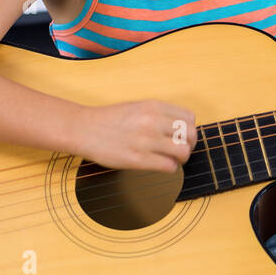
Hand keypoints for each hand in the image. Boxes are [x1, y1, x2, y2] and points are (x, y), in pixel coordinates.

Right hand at [73, 99, 196, 171]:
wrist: (84, 129)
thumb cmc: (111, 119)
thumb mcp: (138, 107)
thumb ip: (160, 114)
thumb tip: (182, 127)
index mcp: (154, 106)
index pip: (190, 118)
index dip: (189, 130)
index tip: (183, 136)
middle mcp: (153, 122)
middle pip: (191, 135)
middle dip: (189, 145)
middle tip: (180, 150)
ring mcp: (146, 141)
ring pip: (183, 152)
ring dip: (181, 159)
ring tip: (172, 159)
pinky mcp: (138, 159)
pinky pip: (169, 166)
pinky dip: (170, 168)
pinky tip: (161, 165)